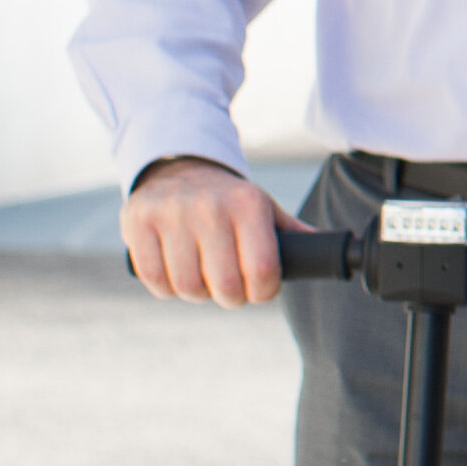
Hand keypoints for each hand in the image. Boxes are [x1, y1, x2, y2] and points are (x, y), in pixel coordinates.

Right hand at [122, 156, 292, 306]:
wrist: (179, 167)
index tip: (260, 291)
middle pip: (224, 285)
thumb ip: (294, 234)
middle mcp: (210, 206)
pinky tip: (176, 275)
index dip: (263, 293)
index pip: (262, 269)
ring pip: (187, 287)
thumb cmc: (229, 200)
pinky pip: (153, 279)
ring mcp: (171, 213)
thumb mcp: (264, 207)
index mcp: (248, 203)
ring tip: (203, 280)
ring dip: (198, 294)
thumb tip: (330, 254)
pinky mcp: (137, 222)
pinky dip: (166, 289)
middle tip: (231, 290)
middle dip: (231, 298)